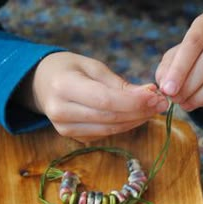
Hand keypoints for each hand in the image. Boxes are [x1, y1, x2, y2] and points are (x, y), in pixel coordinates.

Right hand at [15, 52, 168, 142]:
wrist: (41, 84)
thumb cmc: (69, 69)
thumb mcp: (92, 66)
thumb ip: (119, 83)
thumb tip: (149, 95)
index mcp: (63, 86)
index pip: (105, 100)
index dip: (133, 101)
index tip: (157, 97)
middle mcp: (61, 111)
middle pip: (109, 117)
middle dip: (139, 111)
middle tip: (161, 103)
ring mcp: (64, 128)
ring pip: (109, 130)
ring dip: (135, 121)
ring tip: (153, 109)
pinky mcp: (72, 137)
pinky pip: (104, 134)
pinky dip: (124, 126)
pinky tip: (137, 116)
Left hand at [155, 10, 202, 110]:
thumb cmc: (194, 58)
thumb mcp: (176, 58)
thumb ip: (168, 69)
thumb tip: (166, 87)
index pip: (195, 40)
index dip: (179, 67)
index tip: (168, 89)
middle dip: (189, 83)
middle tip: (176, 99)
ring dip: (200, 95)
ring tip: (185, 104)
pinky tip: (199, 103)